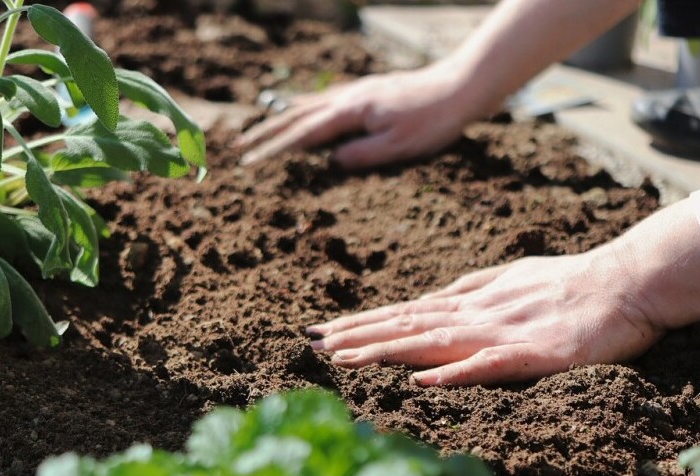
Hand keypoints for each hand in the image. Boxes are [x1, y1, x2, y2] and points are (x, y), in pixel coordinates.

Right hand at [235, 63, 476, 168]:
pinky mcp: (367, 92)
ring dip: (281, 119)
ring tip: (259, 129)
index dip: (275, 150)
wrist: (459, 87)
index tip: (250, 163)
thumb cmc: (433, 121)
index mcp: (351, 113)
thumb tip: (331, 162)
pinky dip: (305, 106)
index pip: (303, 135)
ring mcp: (357, 92)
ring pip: (309, 105)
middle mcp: (348, 98)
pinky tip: (301, 109)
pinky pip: (325, 99)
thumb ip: (362, 155)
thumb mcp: (398, 147)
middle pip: (297, 116)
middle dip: (266, 133)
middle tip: (240, 147)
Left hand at [307, 252, 662, 385]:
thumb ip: (471, 290)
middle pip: (407, 325)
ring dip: (386, 350)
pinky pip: (489, 365)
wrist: (629, 281)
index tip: (322, 332)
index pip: (405, 314)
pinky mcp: (535, 354)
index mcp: (472, 302)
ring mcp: (504, 332)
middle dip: (356, 336)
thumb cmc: (572, 282)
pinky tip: (422, 381)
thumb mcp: (512, 279)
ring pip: (434, 342)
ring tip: (343, 359)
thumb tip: (431, 299)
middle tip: (310, 345)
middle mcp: (477, 314)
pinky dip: (454, 373)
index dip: (362, 323)